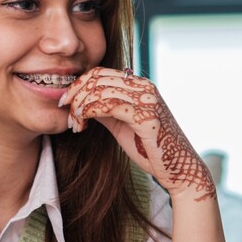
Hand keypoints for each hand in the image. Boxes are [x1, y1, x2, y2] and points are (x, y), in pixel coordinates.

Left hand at [59, 67, 214, 201]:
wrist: (178, 169)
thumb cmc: (149, 149)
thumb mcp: (121, 125)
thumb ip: (105, 111)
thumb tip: (81, 103)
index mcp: (140, 85)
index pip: (101, 72)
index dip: (78, 83)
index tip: (65, 100)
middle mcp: (145, 87)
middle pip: (98, 79)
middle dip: (75, 94)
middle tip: (64, 110)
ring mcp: (147, 100)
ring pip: (100, 91)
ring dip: (80, 106)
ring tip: (74, 123)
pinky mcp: (146, 116)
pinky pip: (108, 106)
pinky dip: (89, 113)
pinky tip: (82, 124)